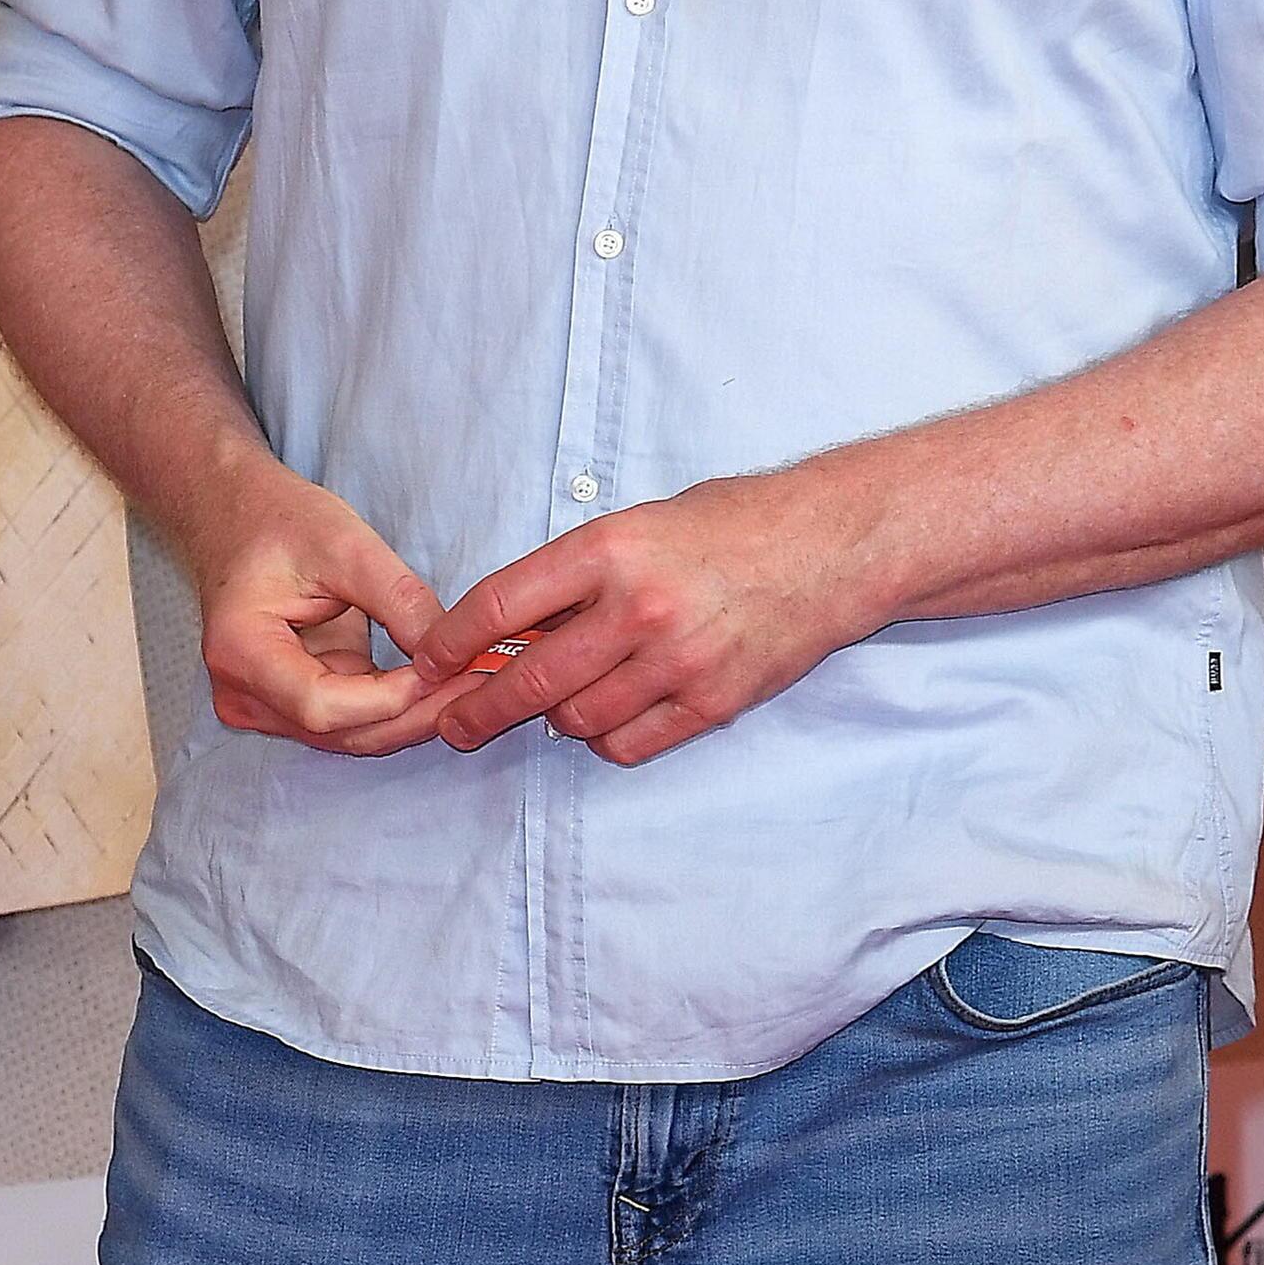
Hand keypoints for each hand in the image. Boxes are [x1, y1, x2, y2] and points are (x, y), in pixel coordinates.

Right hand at [188, 460, 491, 757]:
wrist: (237, 515)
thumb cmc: (279, 519)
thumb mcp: (345, 542)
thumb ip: (397, 598)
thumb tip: (448, 651)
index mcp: (242, 652)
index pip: (322, 706)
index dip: (389, 698)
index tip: (444, 668)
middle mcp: (244, 694)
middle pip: (340, 731)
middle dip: (414, 713)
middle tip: (479, 681)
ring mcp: (264, 704)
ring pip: (350, 733)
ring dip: (412, 714)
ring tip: (470, 681)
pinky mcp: (291, 700)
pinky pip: (350, 717)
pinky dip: (396, 703)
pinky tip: (440, 681)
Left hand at [407, 463, 875, 767]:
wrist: (831, 545)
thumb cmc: (734, 522)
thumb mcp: (644, 522)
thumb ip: (582, 574)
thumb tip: (514, 626)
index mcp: (611, 548)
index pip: (502, 605)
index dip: (454, 641)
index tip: (432, 661)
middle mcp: (637, 608)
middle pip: (530, 679)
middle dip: (478, 708)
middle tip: (453, 722)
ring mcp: (677, 661)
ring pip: (577, 719)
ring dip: (552, 720)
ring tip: (547, 709)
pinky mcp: (712, 701)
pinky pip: (630, 743)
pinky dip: (605, 738)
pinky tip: (605, 719)